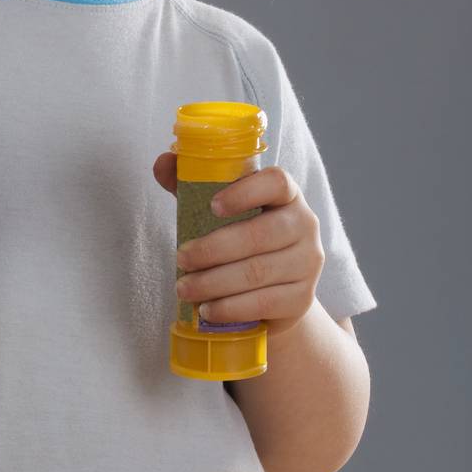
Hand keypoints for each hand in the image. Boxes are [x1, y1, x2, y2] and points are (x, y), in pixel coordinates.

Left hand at [151, 155, 324, 339]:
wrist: (277, 292)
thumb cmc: (243, 238)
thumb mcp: (220, 211)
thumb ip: (191, 184)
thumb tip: (163, 162)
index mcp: (287, 194)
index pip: (277, 182)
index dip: (246, 192)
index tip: (212, 206)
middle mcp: (305, 224)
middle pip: (260, 234)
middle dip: (213, 249)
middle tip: (180, 257)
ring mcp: (308, 263)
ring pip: (257, 272)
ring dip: (213, 282)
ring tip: (183, 288)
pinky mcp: (302, 298)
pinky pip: (263, 303)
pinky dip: (230, 308)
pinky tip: (207, 309)